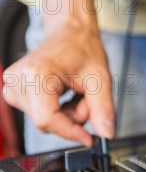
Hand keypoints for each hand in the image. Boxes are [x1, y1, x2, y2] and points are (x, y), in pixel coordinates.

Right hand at [2, 21, 114, 145]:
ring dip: (67, 114)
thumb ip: (103, 109)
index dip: (69, 132)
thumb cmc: (82, 49)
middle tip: (86, 99)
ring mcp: (13, 86)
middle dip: (72, 118)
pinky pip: (40, 114)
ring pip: (45, 121)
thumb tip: (106, 134)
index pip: (47, 119)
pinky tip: (65, 94)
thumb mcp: (100, 80)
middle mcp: (18, 80)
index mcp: (37, 73)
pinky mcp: (15, 91)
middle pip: (47, 122)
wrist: (70, 33)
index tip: (89, 138)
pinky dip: (59, 110)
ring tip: (76, 92)